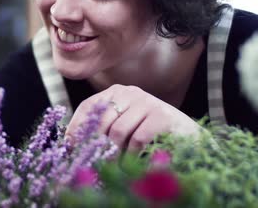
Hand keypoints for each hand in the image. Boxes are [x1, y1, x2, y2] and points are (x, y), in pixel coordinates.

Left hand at [65, 84, 199, 151]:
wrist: (188, 137)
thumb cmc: (150, 133)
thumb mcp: (124, 125)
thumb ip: (103, 128)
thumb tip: (72, 144)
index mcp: (117, 92)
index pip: (88, 105)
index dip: (76, 126)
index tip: (69, 146)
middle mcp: (131, 92)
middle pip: (101, 120)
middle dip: (96, 144)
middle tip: (94, 162)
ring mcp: (147, 102)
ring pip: (117, 132)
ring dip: (115, 153)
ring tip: (117, 164)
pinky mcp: (161, 116)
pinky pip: (136, 140)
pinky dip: (131, 156)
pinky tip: (131, 163)